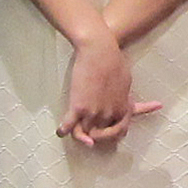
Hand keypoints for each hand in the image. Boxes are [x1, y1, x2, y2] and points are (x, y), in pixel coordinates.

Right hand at [59, 34, 160, 150]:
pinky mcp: (79, 106)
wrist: (99, 50)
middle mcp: (109, 115)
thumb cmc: (115, 61)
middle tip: (87, 135)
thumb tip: (127, 102)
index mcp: (123, 109)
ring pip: (84, 133)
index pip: (119, 132)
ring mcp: (94, 112)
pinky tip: (61, 131)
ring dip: (79, 135)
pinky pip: (69, 125)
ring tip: (73, 131)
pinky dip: (63, 130)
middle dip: (94, 137)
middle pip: (101, 136)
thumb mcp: (127, 82)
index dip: (110, 135)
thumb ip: (125, 98)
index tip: (103, 133)